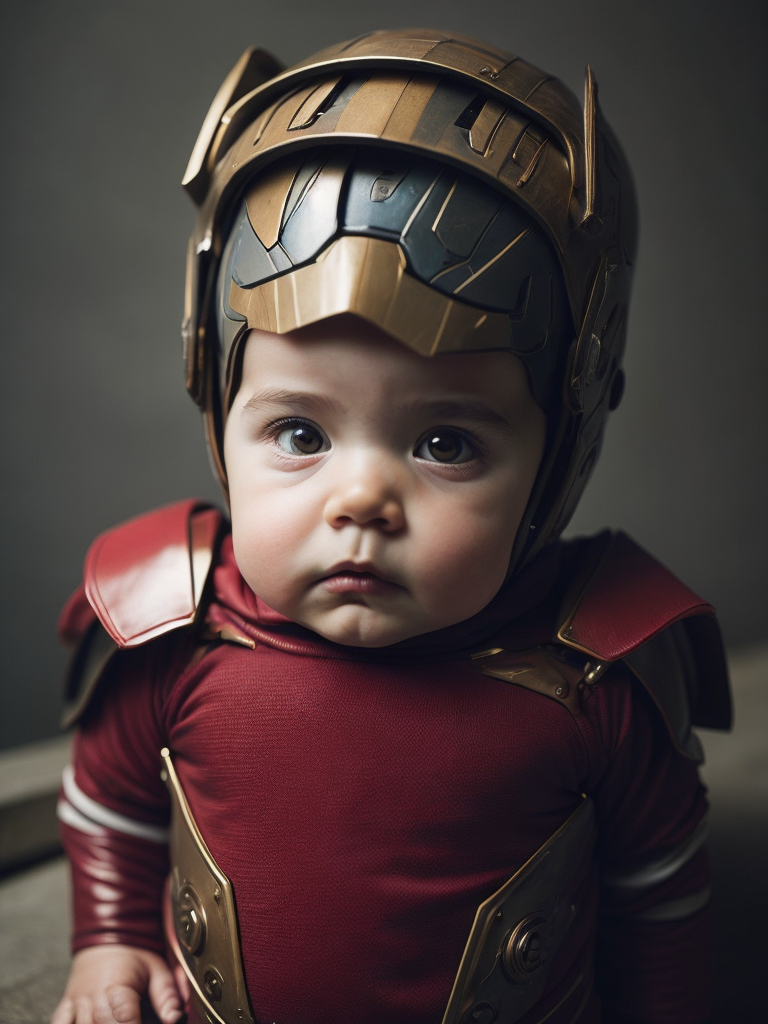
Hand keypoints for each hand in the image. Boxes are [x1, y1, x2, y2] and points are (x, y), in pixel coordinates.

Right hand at [51, 945, 184, 1023]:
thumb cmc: (134, 959)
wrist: (106, 940)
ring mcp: (74, 1006)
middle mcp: (91, 998)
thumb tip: (175, 1019)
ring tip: (115, 1023)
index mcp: (116, 986)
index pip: (125, 1018)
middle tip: (138, 1021)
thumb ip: (167, 996)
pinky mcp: (63, 1011)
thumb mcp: (157, 970)